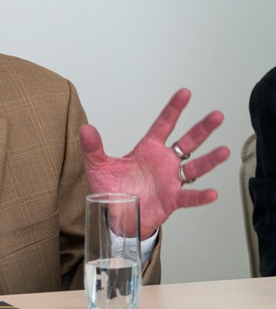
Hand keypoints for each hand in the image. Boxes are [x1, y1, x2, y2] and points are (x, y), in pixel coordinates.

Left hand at [79, 88, 229, 238]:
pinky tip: (212, 193)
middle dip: (202, 128)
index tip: (185, 92)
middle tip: (218, 115)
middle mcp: (164, 162)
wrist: (115, 215)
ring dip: (210, 160)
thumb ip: (93, 147)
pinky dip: (200, 195)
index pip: (163, 124)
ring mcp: (170, 180)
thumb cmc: (111, 189)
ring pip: (195, 167)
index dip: (174, 109)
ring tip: (224, 151)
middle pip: (187, 141)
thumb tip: (85, 129)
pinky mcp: (171, 200)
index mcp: (148, 149)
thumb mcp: (98, 166)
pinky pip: (189, 197)